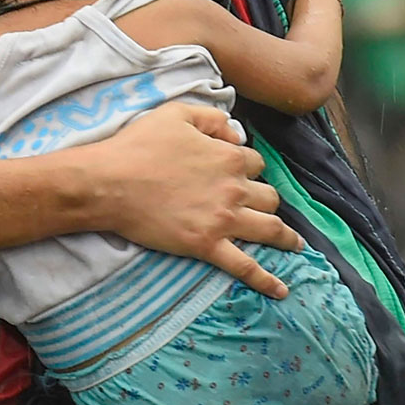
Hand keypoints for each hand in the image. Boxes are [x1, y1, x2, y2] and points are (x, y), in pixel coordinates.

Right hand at [101, 102, 301, 298]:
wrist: (110, 183)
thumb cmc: (139, 146)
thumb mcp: (177, 114)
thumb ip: (212, 119)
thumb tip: (236, 133)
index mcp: (228, 157)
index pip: (255, 163)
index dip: (248, 167)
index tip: (239, 173)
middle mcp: (234, 189)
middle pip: (269, 197)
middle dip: (266, 200)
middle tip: (257, 206)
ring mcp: (224, 221)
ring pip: (269, 229)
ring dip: (285, 237)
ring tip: (293, 244)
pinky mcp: (207, 246)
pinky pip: (245, 267)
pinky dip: (266, 280)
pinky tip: (281, 290)